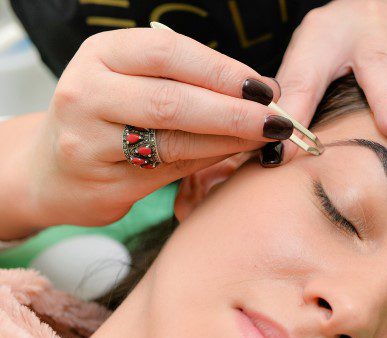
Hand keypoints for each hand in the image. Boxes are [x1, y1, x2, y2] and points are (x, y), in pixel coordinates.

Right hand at [24, 27, 283, 228]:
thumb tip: (265, 89)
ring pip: (174, 140)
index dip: (221, 69)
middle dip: (234, 111)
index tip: (263, 86)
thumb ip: (190, 81)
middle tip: (277, 120)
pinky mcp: (103, 182)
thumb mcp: (135, 83)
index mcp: (101, 55)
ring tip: (265, 138)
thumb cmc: (109, 118)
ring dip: (230, 140)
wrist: (53, 171)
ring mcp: (88, 140)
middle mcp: (87, 93)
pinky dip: (210, 162)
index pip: (167, 52)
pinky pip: (170, 171)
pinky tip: (235, 157)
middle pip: (172, 100)